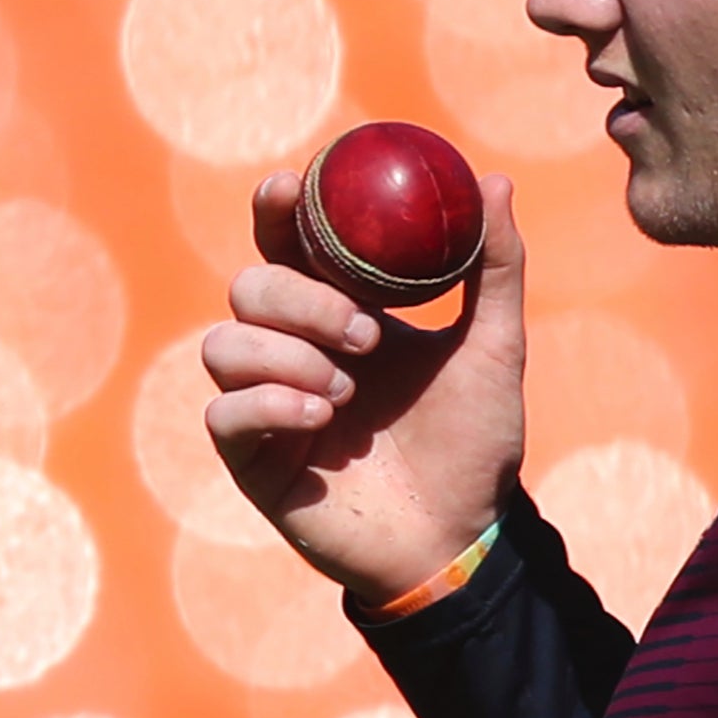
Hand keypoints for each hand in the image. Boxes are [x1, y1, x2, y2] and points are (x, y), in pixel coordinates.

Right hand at [204, 166, 528, 604]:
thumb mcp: (494, 346)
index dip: (277, 210)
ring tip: (345, 390)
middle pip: (249, 287)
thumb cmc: (475, 442)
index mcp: (339, 312)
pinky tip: (321, 418)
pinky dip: (268, 403)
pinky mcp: (254, 460)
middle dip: (302, 301)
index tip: (291, 186)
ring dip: (284, 354)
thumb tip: (492, 183)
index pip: (287, 245)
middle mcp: (294, 350)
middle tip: (365, 334)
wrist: (461, 534)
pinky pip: (224, 414)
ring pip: (223, 345)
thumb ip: (494, 267)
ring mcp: (268, 404)